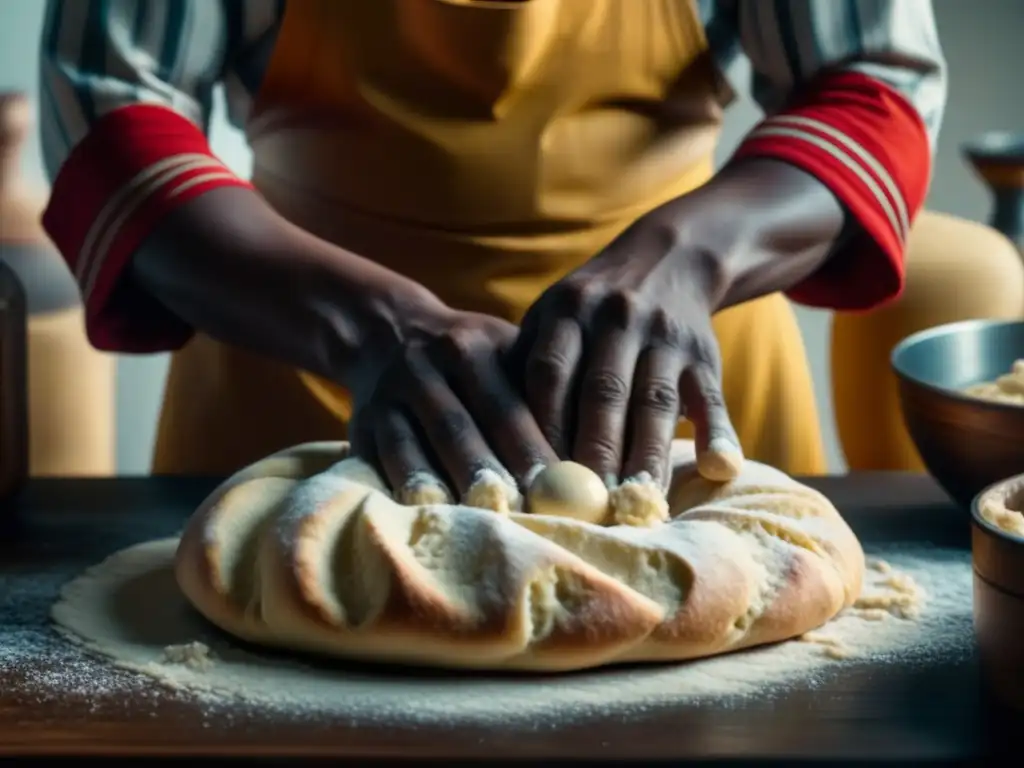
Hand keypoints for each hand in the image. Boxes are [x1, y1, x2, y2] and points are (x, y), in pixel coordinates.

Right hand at [347, 305, 557, 506]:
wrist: (388, 333)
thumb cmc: (472, 359)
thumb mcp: (504, 353)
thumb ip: (540, 393)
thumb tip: (589, 457)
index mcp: (474, 347)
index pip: (507, 404)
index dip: (532, 449)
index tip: (562, 490)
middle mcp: (428, 365)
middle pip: (461, 429)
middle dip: (493, 476)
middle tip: (526, 517)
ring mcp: (390, 394)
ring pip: (418, 447)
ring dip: (448, 488)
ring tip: (479, 526)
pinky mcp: (364, 422)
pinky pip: (385, 461)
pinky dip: (407, 490)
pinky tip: (432, 518)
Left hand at [507, 216, 742, 488]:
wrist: (668, 258)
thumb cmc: (590, 310)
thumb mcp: (552, 316)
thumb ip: (525, 365)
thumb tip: (496, 438)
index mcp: (569, 310)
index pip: (549, 373)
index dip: (541, 426)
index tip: (533, 477)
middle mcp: (616, 318)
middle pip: (602, 394)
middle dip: (592, 453)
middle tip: (583, 509)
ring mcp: (664, 336)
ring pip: (654, 403)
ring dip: (646, 456)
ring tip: (636, 506)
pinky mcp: (704, 356)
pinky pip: (711, 398)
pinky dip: (717, 433)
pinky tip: (718, 470)